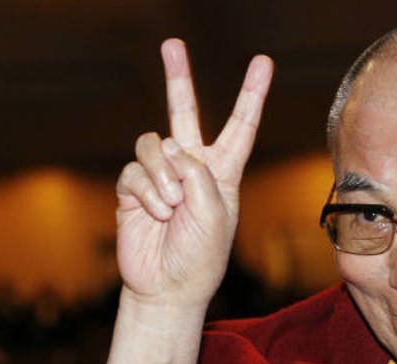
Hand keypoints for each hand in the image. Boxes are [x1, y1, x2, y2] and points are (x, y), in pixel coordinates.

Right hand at [115, 39, 273, 307]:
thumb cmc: (201, 256)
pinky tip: (155, 213)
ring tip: (170, 208)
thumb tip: (172, 149)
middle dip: (178, 79)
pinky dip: (145, 191)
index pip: (241, 126)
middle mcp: (192, 168)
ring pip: (154, 144)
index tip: (263, 63)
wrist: (167, 287)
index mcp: (224, 172)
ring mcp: (161, 176)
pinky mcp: (134, 188)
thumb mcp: (215, 214)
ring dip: (162, 177)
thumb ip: (198, 174)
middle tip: (171, 44)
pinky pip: (134, 170)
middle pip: (184, 113)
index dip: (251, 95)